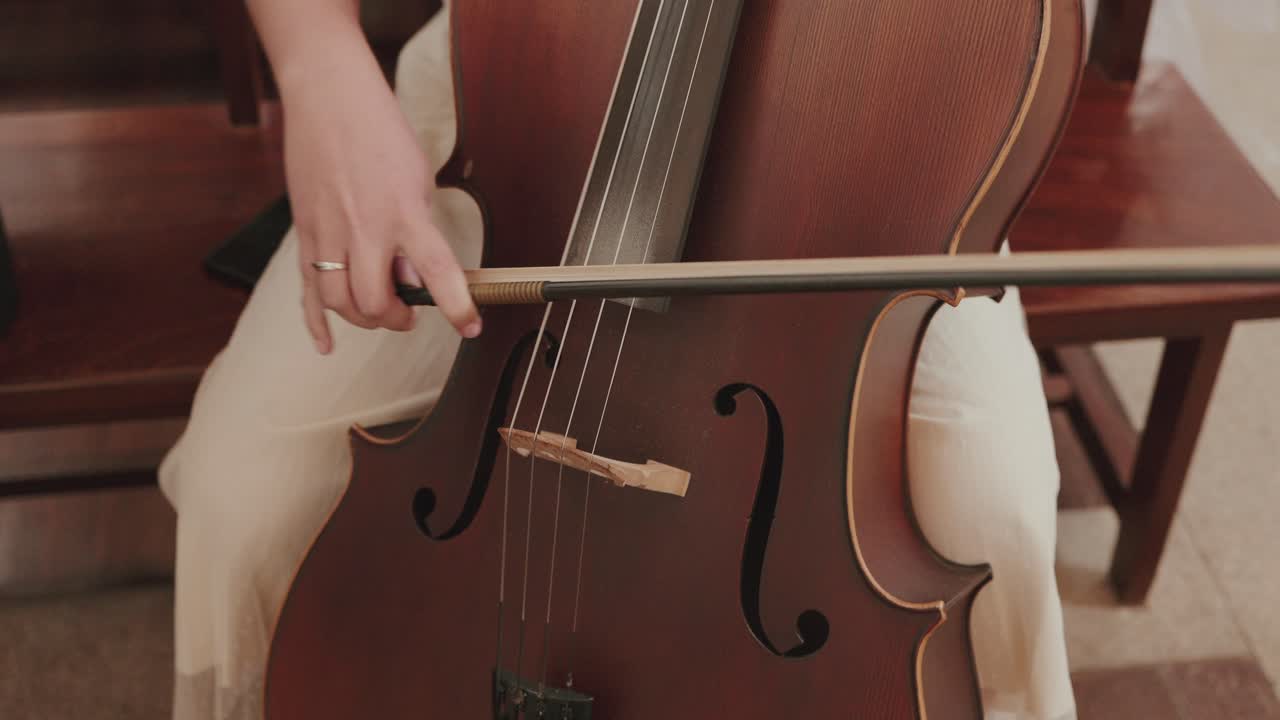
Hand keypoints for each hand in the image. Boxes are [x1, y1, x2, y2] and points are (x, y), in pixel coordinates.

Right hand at [279, 46, 479, 353]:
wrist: (329, 98)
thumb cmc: (380, 134)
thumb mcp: (418, 181)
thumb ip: (418, 232)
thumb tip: (412, 277)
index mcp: (403, 212)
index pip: (435, 271)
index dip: (455, 306)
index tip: (470, 326)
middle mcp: (364, 228)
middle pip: (373, 302)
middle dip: (397, 318)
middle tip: (411, 313)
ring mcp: (328, 232)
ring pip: (338, 302)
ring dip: (363, 319)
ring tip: (382, 312)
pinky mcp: (305, 231)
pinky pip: (305, 288)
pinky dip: (316, 322)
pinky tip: (327, 343)